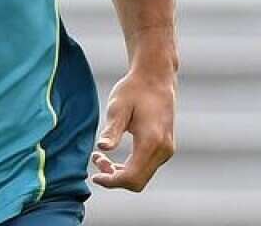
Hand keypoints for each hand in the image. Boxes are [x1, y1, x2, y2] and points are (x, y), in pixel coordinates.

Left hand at [90, 69, 175, 191]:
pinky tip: (116, 157)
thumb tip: (101, 147)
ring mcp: (167, 150)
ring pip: (142, 177)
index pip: (131, 177)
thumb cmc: (134, 90)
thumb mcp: (118, 107)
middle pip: (137, 182)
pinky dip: (130, 168)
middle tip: (96, 160)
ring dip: (121, 174)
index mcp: (151, 141)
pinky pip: (147, 168)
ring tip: (101, 157)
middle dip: (114, 178)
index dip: (111, 182)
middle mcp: (163, 150)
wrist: (156, 78)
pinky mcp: (166, 148)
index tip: (94, 177)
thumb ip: (112, 130)